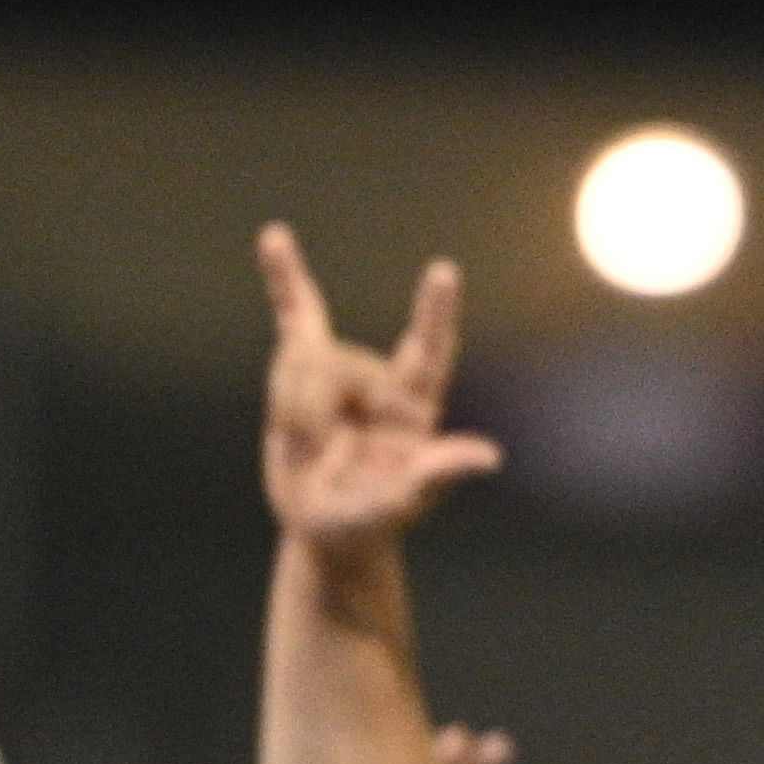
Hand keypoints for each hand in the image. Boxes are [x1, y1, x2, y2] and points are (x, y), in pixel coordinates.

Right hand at [257, 224, 502, 549]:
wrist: (325, 526)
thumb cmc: (368, 522)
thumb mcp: (397, 507)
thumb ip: (433, 477)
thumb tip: (489, 457)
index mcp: (413, 408)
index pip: (428, 351)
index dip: (434, 314)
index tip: (443, 272)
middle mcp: (381, 380)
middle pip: (334, 364)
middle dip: (308, 413)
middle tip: (318, 460)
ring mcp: (342, 369)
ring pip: (299, 363)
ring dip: (289, 412)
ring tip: (304, 450)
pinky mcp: (304, 369)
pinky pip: (294, 316)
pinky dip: (284, 277)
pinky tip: (274, 237)